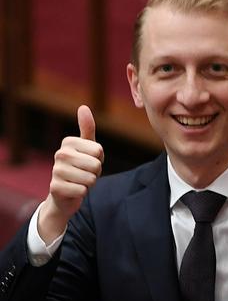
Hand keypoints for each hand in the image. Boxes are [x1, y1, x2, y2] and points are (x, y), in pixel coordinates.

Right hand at [38, 105, 103, 242]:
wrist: (65, 193)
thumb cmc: (80, 167)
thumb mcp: (87, 147)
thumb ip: (87, 128)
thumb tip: (83, 107)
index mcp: (68, 142)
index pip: (99, 150)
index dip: (99, 159)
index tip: (89, 161)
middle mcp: (60, 154)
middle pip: (96, 165)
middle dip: (96, 173)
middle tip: (85, 173)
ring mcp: (56, 171)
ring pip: (90, 179)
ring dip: (89, 183)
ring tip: (80, 181)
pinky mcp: (55, 187)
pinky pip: (83, 191)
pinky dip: (82, 193)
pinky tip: (74, 190)